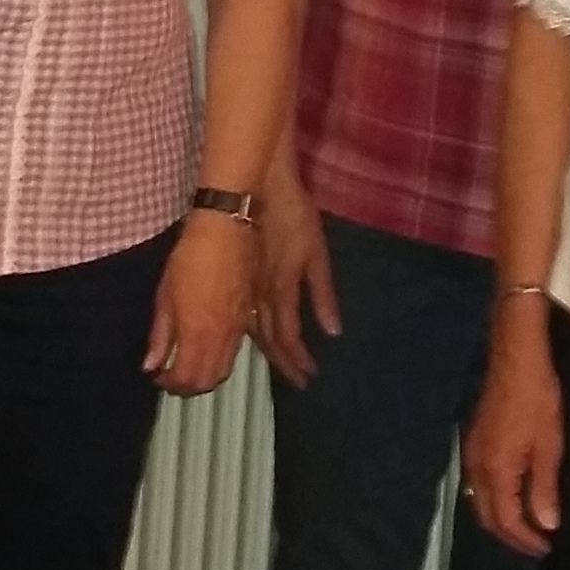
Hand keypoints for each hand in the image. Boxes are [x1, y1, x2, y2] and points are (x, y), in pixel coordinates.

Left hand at [149, 214, 257, 395]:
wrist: (229, 229)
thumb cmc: (191, 256)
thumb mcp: (166, 294)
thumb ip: (161, 334)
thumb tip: (151, 365)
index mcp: (199, 333)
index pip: (187, 379)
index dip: (170, 385)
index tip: (157, 376)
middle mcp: (222, 338)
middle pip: (209, 381)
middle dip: (188, 386)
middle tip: (171, 375)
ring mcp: (238, 329)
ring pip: (224, 370)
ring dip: (205, 376)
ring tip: (188, 363)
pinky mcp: (248, 318)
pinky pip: (234, 353)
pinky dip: (218, 361)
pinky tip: (206, 346)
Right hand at [249, 164, 338, 387]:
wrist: (255, 189)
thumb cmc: (293, 216)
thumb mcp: (316, 254)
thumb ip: (323, 294)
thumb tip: (333, 331)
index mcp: (282, 291)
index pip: (288, 338)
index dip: (298, 361)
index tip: (308, 377)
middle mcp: (260, 297)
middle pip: (269, 341)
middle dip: (284, 363)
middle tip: (297, 381)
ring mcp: (244, 288)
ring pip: (253, 331)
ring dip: (267, 351)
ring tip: (280, 365)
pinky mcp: (236, 277)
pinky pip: (242, 315)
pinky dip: (251, 332)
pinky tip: (254, 337)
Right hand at [462, 329, 561, 556]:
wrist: (515, 359)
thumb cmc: (537, 400)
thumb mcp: (549, 446)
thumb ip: (544, 488)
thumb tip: (545, 524)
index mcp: (496, 472)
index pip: (506, 521)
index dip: (525, 539)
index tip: (546, 547)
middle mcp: (477, 468)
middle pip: (486, 516)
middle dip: (510, 535)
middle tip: (536, 544)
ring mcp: (472, 454)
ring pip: (479, 501)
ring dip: (500, 519)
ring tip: (525, 526)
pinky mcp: (474, 442)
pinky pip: (478, 484)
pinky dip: (493, 500)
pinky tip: (511, 496)